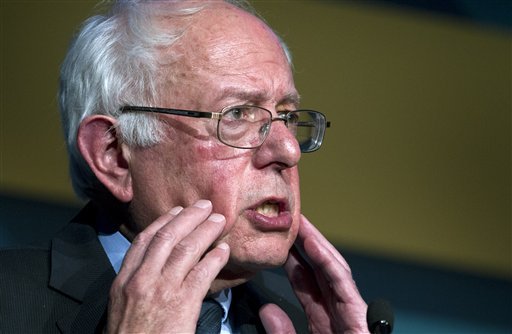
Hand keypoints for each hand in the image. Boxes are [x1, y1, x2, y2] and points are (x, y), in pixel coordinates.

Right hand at [105, 200, 229, 332]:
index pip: (144, 240)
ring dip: (205, 230)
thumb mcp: (123, 307)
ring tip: (219, 221)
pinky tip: (224, 251)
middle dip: (188, 217)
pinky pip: (202, 273)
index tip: (178, 211)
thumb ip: (137, 284)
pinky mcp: (182, 304)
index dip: (164, 221)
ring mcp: (162, 290)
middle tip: (204, 206)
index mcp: (124, 280)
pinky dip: (215, 258)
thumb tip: (157, 266)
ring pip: (186, 249)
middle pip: (167, 237)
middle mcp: (141, 279)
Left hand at [262, 214, 367, 333]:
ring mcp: (349, 310)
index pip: (305, 282)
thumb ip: (282, 331)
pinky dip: (328, 261)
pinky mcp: (358, 313)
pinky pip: (342, 282)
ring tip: (301, 224)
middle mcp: (337, 310)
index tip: (279, 243)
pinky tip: (312, 244)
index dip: (292, 260)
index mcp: (322, 318)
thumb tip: (267, 310)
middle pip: (319, 268)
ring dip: (316, 243)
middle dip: (305, 243)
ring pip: (332, 268)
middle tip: (290, 222)